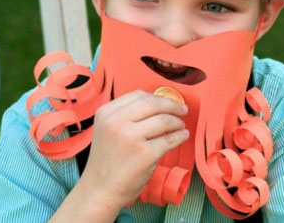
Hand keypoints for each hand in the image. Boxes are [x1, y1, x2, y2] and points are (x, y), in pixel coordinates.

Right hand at [80, 90, 188, 208]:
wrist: (100, 189)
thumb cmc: (107, 160)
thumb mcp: (108, 129)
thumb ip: (126, 115)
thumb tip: (159, 103)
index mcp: (107, 112)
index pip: (138, 95)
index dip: (158, 97)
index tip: (168, 102)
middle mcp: (117, 121)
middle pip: (153, 104)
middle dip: (172, 105)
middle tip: (183, 110)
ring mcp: (131, 137)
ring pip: (164, 120)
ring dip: (178, 122)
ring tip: (181, 126)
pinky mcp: (145, 154)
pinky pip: (169, 139)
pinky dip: (180, 136)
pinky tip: (183, 136)